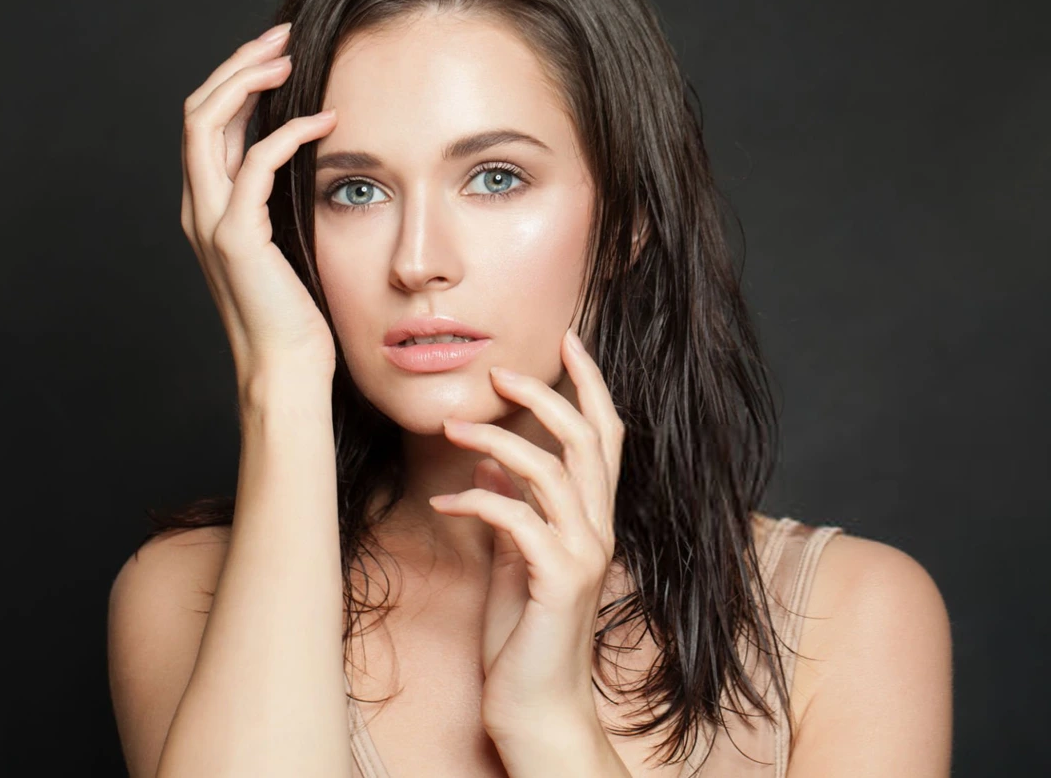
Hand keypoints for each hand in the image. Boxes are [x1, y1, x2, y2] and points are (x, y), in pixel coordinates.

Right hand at [180, 22, 338, 381]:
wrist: (286, 366)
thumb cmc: (296, 311)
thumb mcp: (286, 241)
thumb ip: (279, 199)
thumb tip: (303, 152)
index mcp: (208, 206)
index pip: (206, 123)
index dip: (235, 80)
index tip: (276, 52)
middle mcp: (199, 207)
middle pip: (198, 110)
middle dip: (237, 64)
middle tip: (281, 36)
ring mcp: (211, 221)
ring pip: (208, 124)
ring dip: (248, 81)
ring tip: (289, 57)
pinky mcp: (236, 238)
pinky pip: (254, 165)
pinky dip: (287, 133)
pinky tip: (325, 121)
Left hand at [429, 327, 623, 739]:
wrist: (537, 709)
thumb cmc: (526, 637)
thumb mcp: (515, 560)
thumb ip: (512, 509)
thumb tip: (490, 462)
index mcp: (592, 519)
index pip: (606, 437)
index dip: (592, 385)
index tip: (570, 340)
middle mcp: (599, 529)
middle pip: (588, 439)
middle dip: (546, 394)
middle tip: (500, 371)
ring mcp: (584, 553)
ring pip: (552, 470)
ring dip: (498, 440)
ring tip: (451, 429)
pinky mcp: (559, 579)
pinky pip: (517, 518)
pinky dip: (477, 501)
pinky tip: (443, 504)